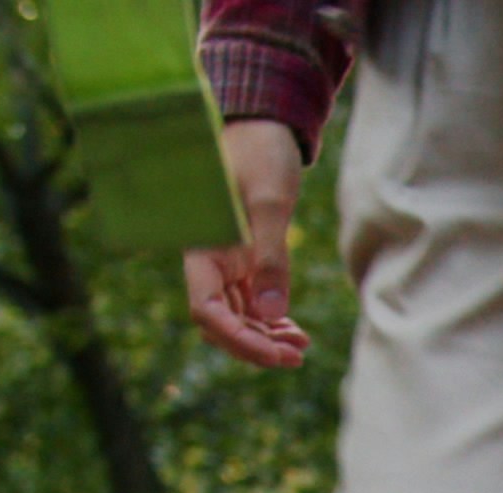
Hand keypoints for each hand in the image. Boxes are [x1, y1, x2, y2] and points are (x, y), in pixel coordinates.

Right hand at [183, 120, 309, 369]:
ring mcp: (224, 261)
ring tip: (300, 347)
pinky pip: (251, 302)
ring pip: (238, 316)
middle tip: (296, 357)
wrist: (262, 125)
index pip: (206, 310)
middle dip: (254, 345)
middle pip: (221, 322)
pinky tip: (295, 331)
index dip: (236, 338)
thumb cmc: (260, 154)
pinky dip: (271, 320)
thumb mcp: (269, 202)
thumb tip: (271, 314)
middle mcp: (208, 260)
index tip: (275, 354)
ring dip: (265, 337)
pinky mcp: (243, 258)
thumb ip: (270, 257)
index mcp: (202, 247)